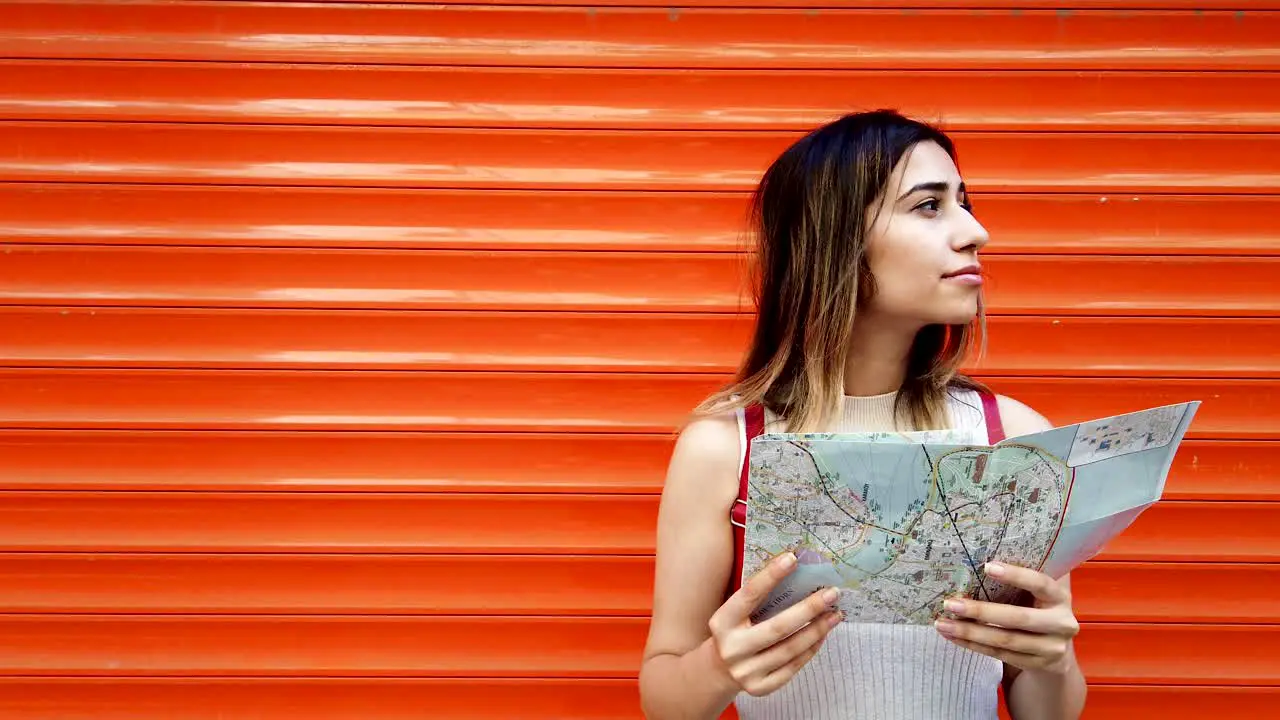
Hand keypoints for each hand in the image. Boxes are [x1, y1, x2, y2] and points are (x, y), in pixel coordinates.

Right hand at [707, 552, 842, 696]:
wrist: (718, 670)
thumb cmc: (735, 630)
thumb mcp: (735, 613)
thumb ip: (759, 598)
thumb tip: (796, 571)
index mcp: (722, 622)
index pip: (749, 595)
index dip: (771, 576)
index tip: (793, 558)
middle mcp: (732, 648)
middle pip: (778, 628)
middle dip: (809, 609)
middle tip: (832, 593)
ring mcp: (746, 671)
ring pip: (790, 649)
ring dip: (817, 630)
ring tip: (835, 614)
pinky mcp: (760, 687)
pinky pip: (793, 666)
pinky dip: (810, 649)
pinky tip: (822, 635)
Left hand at [933, 562, 1079, 674]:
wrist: (1056, 651)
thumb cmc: (1037, 610)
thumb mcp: (1038, 594)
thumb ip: (1021, 579)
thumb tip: (977, 559)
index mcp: (1060, 597)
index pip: (1040, 584)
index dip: (1016, 575)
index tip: (987, 567)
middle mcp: (1062, 623)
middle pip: (1019, 618)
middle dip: (981, 612)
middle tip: (950, 604)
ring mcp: (1052, 648)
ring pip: (1006, 641)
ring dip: (970, 632)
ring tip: (943, 624)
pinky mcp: (1038, 665)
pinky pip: (1001, 655)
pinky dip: (974, 646)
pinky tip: (954, 637)